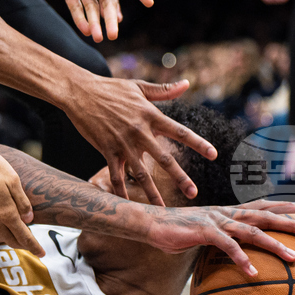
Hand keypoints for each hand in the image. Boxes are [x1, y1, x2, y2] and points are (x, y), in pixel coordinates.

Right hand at [0, 144, 44, 255]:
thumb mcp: (13, 179)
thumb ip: (22, 202)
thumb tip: (29, 218)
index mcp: (6, 212)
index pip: (24, 236)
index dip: (34, 247)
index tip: (41, 253)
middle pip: (9, 240)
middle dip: (21, 244)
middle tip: (28, 243)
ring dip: (4, 237)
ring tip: (9, 230)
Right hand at [64, 77, 216, 203]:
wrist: (80, 92)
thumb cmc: (110, 88)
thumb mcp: (138, 86)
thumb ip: (164, 90)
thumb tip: (187, 84)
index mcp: (151, 115)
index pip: (180, 132)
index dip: (197, 143)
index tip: (213, 154)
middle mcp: (140, 132)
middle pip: (164, 159)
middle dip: (180, 177)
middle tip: (193, 192)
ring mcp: (123, 143)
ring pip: (141, 173)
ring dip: (152, 192)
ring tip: (162, 209)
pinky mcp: (106, 150)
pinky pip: (115, 175)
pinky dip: (120, 191)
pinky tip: (126, 204)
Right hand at [143, 200, 294, 275]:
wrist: (150, 223)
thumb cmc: (173, 231)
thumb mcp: (199, 235)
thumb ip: (215, 241)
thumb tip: (227, 255)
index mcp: (226, 212)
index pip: (259, 205)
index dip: (281, 205)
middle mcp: (225, 213)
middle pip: (264, 215)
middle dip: (290, 221)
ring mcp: (216, 220)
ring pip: (252, 231)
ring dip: (274, 245)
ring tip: (293, 258)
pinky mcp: (205, 231)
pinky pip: (228, 246)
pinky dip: (241, 259)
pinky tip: (252, 273)